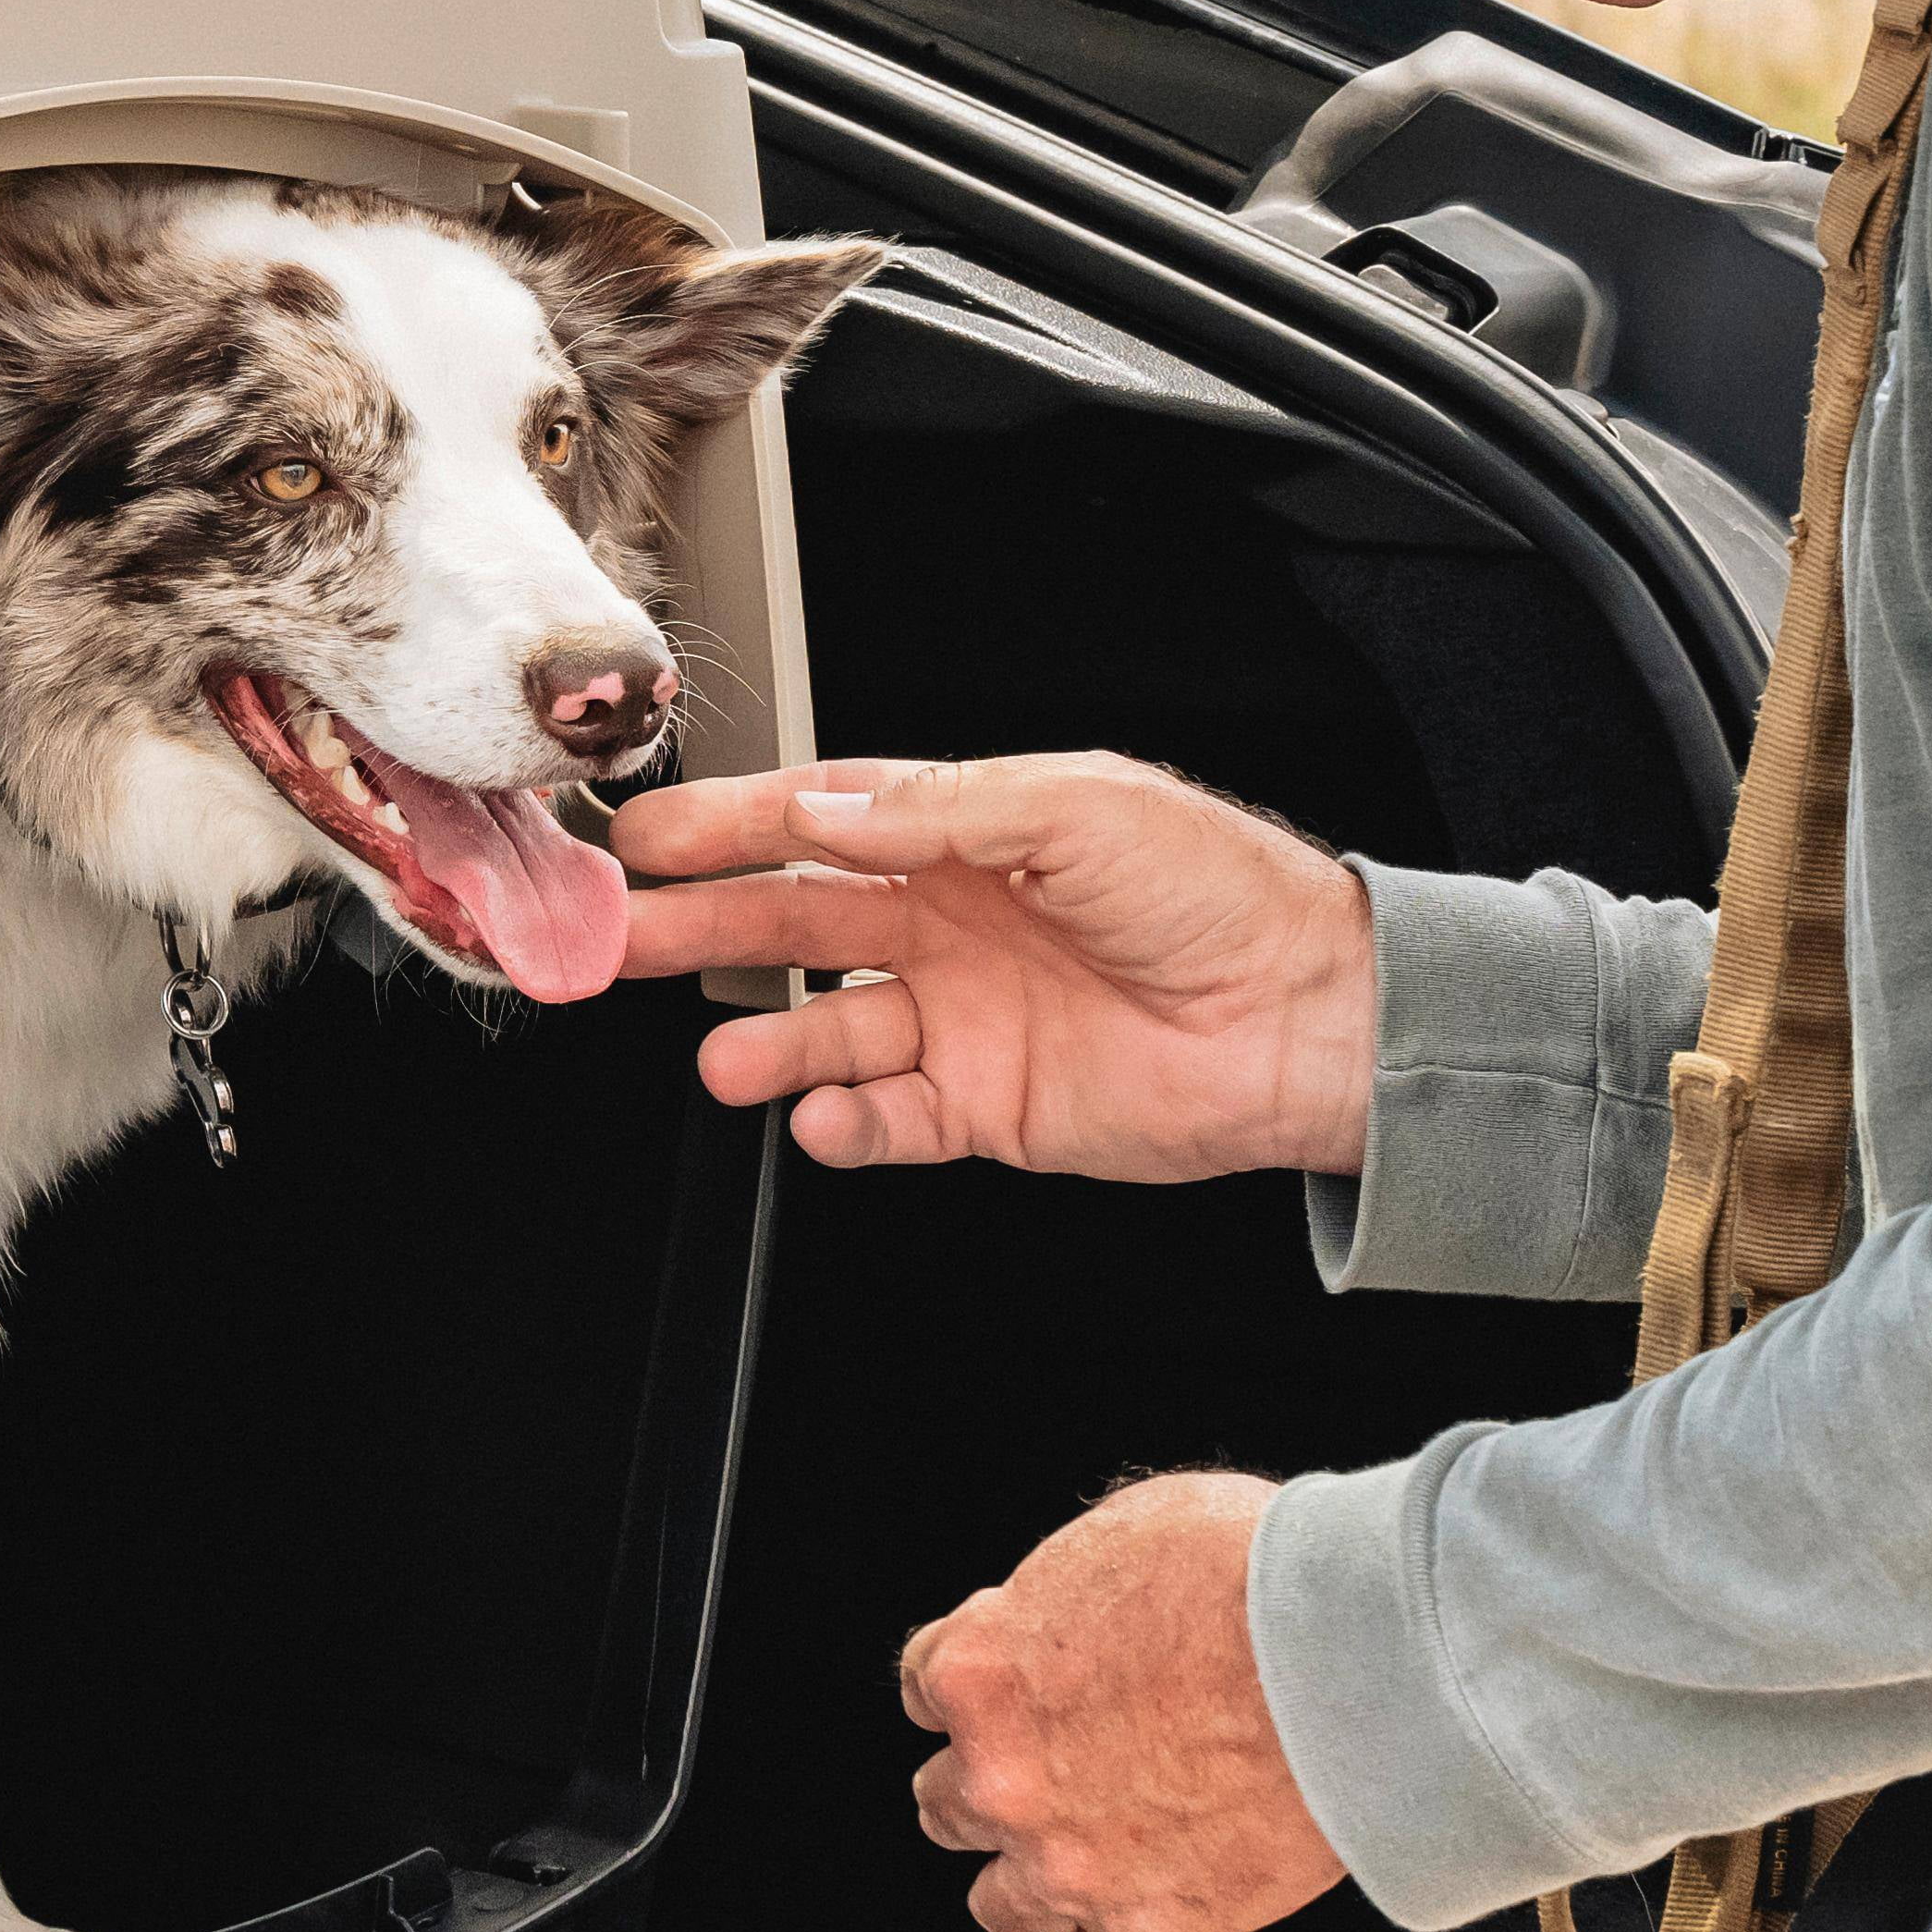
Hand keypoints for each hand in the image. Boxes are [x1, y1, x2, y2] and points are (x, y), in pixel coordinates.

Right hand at [605, 753, 1372, 1180]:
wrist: (1310, 1019)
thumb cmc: (1224, 894)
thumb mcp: (1082, 808)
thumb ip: (945, 809)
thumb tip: (829, 806)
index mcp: (970, 833)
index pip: (821, 820)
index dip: (731, 825)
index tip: (648, 835)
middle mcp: (952, 922)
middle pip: (797, 924)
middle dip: (705, 928)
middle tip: (621, 940)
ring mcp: (966, 1016)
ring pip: (829, 1031)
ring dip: (769, 1047)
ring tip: (724, 1061)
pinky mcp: (991, 1105)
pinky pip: (892, 1119)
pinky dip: (848, 1125)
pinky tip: (821, 1120)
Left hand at [902, 1472, 1346, 1931]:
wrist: (1347, 1654)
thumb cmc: (1252, 1575)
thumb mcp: (1124, 1530)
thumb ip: (1068, 1597)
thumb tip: (1075, 1612)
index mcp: (983, 1670)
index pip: (928, 1689)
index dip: (987, 1687)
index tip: (1022, 1692)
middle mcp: (1003, 1776)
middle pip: (946, 1802)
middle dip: (995, 1782)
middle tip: (1056, 1769)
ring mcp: (1070, 1864)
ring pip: (1001, 1907)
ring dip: (1035, 1879)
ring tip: (1088, 1855)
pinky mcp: (1151, 1928)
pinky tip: (1158, 1897)